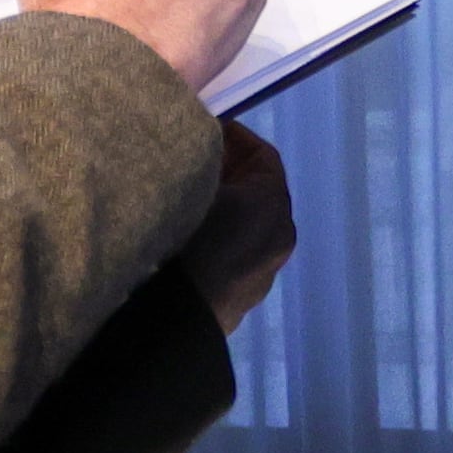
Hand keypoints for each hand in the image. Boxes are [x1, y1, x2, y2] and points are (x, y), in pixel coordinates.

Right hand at [179, 123, 298, 330]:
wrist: (172, 323)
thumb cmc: (184, 240)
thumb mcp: (191, 185)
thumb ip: (198, 162)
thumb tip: (196, 146)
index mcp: (273, 204)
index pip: (264, 157)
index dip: (235, 137)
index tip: (206, 129)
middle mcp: (279, 237)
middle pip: (258, 191)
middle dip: (227, 172)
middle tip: (191, 161)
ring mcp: (264, 272)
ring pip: (246, 226)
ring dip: (223, 208)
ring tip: (184, 198)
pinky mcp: (243, 298)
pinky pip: (234, 254)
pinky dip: (218, 238)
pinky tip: (184, 238)